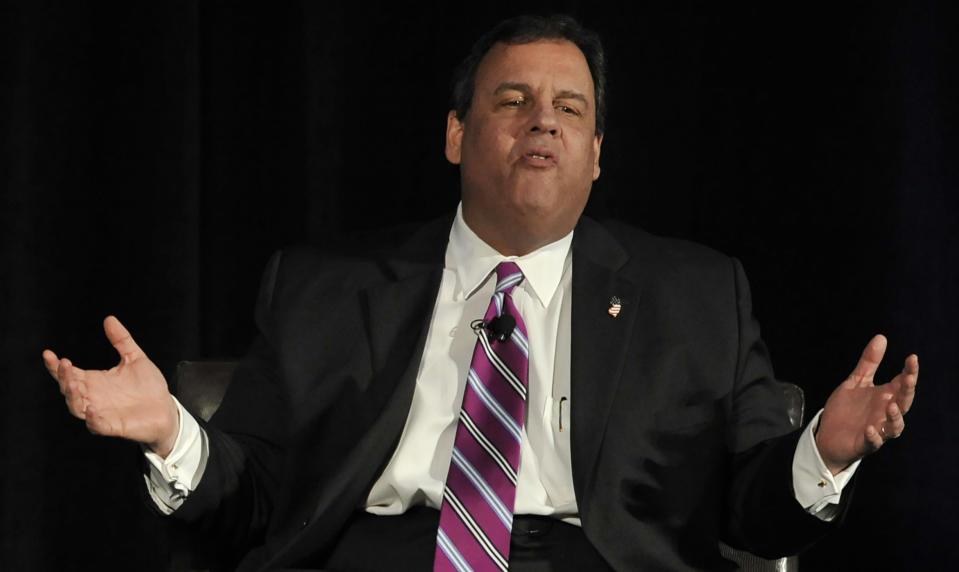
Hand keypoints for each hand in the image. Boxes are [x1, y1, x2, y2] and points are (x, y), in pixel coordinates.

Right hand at [43, 316, 178, 456]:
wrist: (166, 408)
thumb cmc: (149, 386)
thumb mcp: (135, 358)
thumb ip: (121, 340)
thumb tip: (109, 318)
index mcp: (94, 382)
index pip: (69, 374)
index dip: (55, 366)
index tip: (49, 353)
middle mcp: (93, 397)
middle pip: (68, 390)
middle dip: (64, 378)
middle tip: (65, 364)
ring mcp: (101, 413)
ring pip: (77, 408)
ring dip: (73, 397)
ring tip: (74, 384)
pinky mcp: (113, 426)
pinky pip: (97, 425)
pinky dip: (92, 419)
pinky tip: (92, 409)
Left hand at [815, 334, 917, 473]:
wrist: (827, 434)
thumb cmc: (846, 409)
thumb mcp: (855, 382)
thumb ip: (869, 363)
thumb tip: (881, 337)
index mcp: (885, 397)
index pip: (902, 383)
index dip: (909, 371)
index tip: (912, 358)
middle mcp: (885, 413)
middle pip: (904, 403)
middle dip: (908, 391)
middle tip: (909, 378)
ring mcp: (878, 429)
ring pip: (895, 427)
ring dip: (895, 417)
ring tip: (890, 405)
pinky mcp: (865, 443)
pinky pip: (874, 442)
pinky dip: (874, 436)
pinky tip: (870, 428)